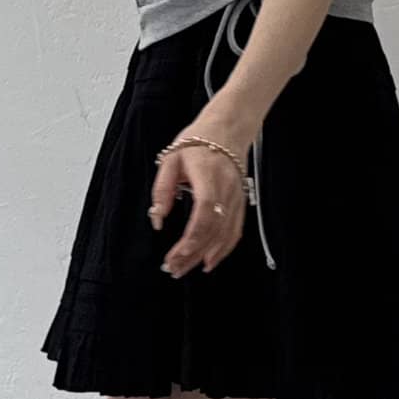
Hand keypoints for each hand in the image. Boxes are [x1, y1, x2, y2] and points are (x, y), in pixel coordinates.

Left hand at [150, 118, 255, 277]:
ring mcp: (237, 198)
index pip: (204, 213)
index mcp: (209, 176)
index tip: (176, 254)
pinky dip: (223, 250)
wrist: (228, 129)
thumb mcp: (171, 159)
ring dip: (206, 256)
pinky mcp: (241, 203)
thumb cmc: (199, 140)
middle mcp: (227, 190)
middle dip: (193, 253)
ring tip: (186, 269)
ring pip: (225, 235)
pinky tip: (210, 261)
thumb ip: (162, 190)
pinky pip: (234, 231)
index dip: (192, 238)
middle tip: (173, 269)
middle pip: (213, 230)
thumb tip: (157, 219)